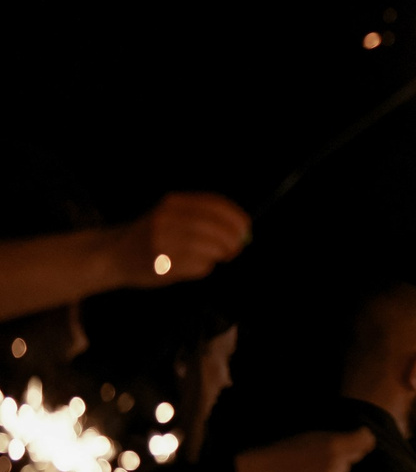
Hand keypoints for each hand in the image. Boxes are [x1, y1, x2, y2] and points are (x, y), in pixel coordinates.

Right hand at [100, 192, 252, 287]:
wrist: (113, 254)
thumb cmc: (152, 236)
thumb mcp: (172, 215)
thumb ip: (203, 218)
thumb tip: (241, 229)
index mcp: (173, 203)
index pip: (215, 206)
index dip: (236, 217)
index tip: (246, 228)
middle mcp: (167, 218)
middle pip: (216, 228)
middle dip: (232, 240)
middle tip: (235, 249)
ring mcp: (163, 241)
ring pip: (210, 249)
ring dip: (217, 255)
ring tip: (211, 257)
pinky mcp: (162, 263)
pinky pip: (199, 266)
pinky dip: (203, 267)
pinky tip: (191, 265)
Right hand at [236, 428, 375, 471]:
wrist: (272, 467)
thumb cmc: (292, 445)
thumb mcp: (315, 434)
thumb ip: (340, 437)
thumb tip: (364, 438)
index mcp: (335, 444)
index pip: (365, 440)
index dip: (365, 438)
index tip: (362, 437)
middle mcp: (337, 461)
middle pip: (357, 455)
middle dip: (348, 452)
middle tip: (327, 450)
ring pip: (345, 469)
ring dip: (338, 465)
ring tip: (315, 462)